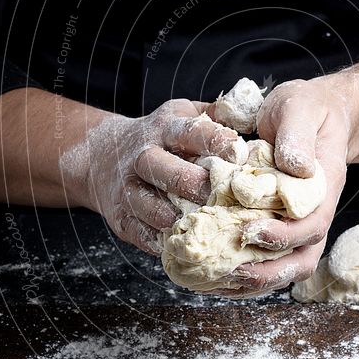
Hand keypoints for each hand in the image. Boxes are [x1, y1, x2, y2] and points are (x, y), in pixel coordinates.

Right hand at [61, 99, 245, 254]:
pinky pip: (139, 231)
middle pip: (165, 169)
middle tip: (219, 195)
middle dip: (192, 183)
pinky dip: (159, 240)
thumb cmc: (161, 137)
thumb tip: (255, 114)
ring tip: (199, 225)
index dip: (215, 141)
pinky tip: (181, 244)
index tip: (238, 154)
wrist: (103, 156)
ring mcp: (128, 187)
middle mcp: (143, 155)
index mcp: (166, 128)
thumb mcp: (184, 114)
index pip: (190, 132)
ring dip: (174, 216)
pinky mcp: (121, 215)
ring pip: (148, 204)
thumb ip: (217, 115)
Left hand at [224, 78, 351, 296]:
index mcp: (323, 187)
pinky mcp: (278, 225)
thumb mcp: (301, 110)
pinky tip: (214, 273)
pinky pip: (267, 259)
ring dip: (253, 281)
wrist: (313, 114)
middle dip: (268, 272)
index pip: (312, 224)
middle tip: (231, 270)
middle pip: (302, 259)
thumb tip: (296, 167)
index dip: (284, 236)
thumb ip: (297, 135)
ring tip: (216, 280)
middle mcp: (314, 212)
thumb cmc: (306, 110)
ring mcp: (297, 223)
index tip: (250, 232)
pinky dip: (243, 272)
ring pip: (285, 267)